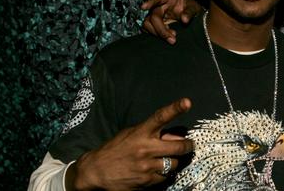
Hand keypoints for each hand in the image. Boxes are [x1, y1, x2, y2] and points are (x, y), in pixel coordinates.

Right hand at [68, 98, 193, 190]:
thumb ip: (153, 133)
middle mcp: (146, 148)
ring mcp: (147, 166)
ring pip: (174, 164)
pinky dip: (162, 174)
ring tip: (163, 159)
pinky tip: (153, 171)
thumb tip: (176, 137)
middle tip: (189, 145)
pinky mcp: (146, 181)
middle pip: (179, 147)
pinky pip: (164, 177)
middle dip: (188, 146)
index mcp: (141, 132)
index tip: (187, 102)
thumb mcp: (130, 134)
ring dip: (172, 162)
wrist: (95, 172)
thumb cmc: (114, 149)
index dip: (175, 108)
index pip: (160, 117)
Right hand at [141, 0, 201, 43]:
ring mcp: (156, 16)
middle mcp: (159, 7)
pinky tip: (167, 38)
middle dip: (161, 29)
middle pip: (153, 17)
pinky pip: (149, 30)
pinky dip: (157, 36)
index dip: (149, 2)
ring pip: (148, 25)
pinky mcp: (155, 25)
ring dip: (158, 33)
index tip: (143, 7)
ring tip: (172, 39)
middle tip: (173, 38)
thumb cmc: (191, 8)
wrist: (192, 17)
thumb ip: (190, 12)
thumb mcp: (194, 8)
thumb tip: (185, 19)